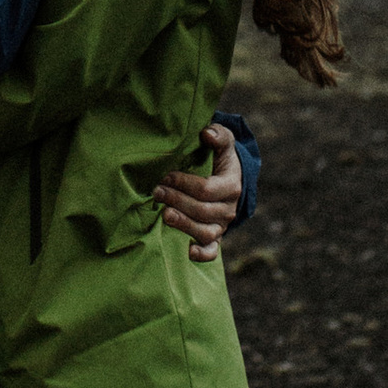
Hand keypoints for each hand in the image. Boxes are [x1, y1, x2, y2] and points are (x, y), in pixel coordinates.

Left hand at [157, 120, 241, 263]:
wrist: (228, 179)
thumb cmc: (220, 158)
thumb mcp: (223, 142)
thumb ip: (218, 135)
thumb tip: (207, 133)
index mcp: (231, 186)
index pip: (207, 189)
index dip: (184, 184)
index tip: (165, 176)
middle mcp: (228, 209)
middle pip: (203, 211)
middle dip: (177, 201)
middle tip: (156, 192)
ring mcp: (222, 225)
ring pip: (205, 232)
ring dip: (184, 225)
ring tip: (164, 215)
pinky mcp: (215, 238)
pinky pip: (212, 251)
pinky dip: (202, 254)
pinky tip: (188, 251)